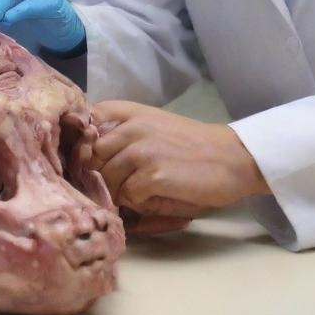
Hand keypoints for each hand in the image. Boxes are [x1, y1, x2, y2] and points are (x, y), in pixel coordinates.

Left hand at [89, 101, 269, 219]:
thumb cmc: (191, 146)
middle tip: (118, 185)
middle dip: (99, 174)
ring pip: (107, 179)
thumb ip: (122, 132)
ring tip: (143, 191)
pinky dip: (139, 203)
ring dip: (121, 191)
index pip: (87, 120)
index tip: (90, 158)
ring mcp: (141, 151)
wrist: (232, 158)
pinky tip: (158, 197)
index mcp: (129, 112)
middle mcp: (131, 127)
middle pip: (91, 157)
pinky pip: (128, 196)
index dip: (82, 143)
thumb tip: (85, 155)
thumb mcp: (152, 126)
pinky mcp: (153, 175)